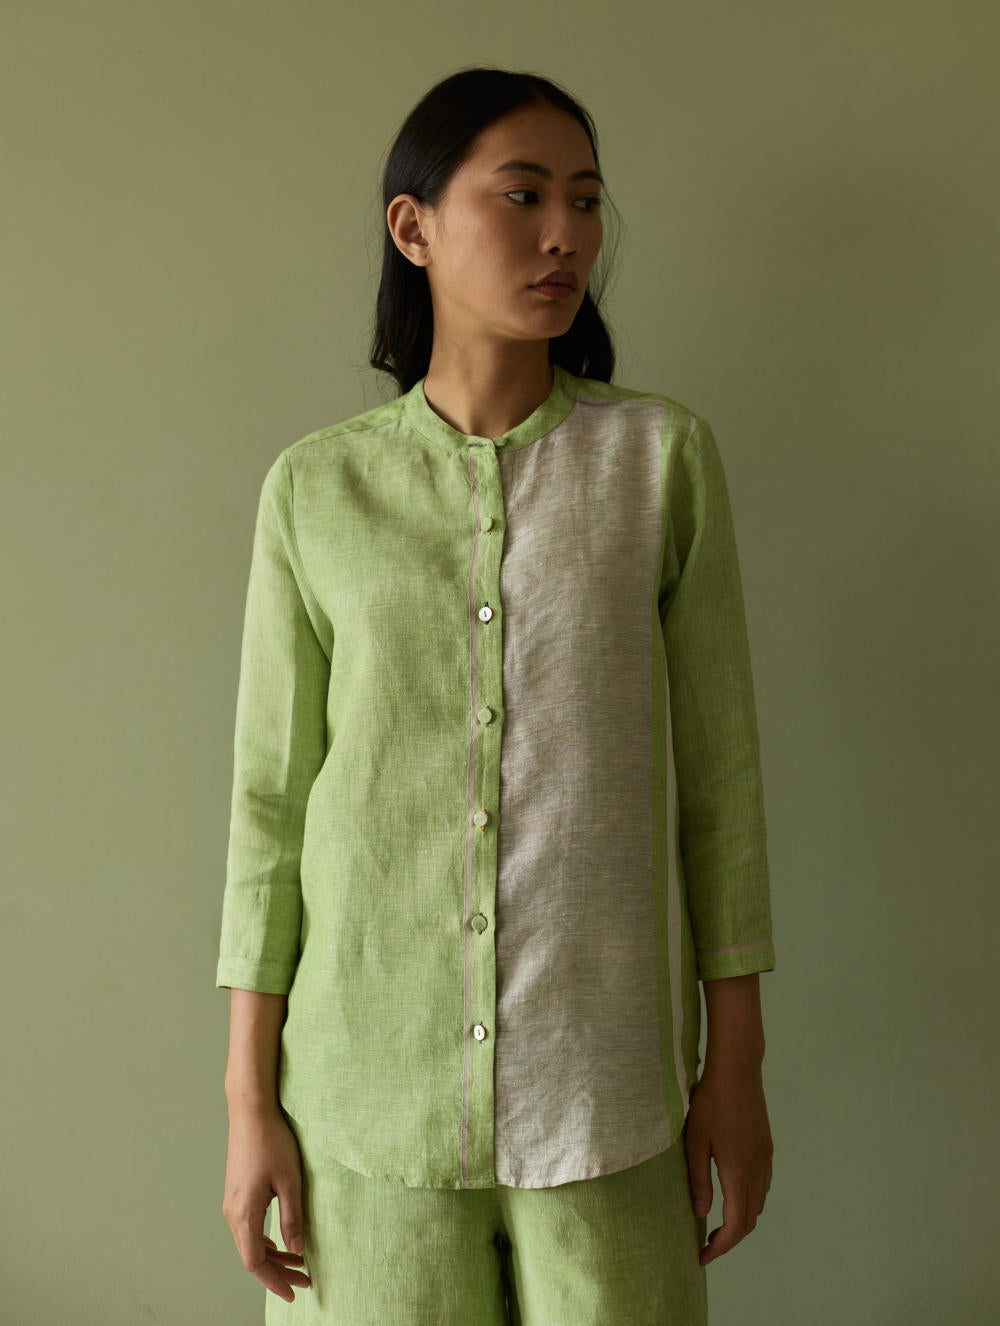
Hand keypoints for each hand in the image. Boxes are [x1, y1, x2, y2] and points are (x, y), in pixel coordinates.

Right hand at [221, 1104, 312, 1302]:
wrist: (250, 1112)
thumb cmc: (271, 1142)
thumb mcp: (289, 1181)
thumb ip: (292, 1218)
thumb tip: (296, 1250)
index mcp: (244, 1214)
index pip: (255, 1263)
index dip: (275, 1281)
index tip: (295, 1292)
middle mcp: (232, 1213)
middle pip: (251, 1256)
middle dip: (277, 1272)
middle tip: (304, 1280)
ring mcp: (232, 1203)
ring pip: (249, 1242)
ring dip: (272, 1256)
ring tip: (299, 1262)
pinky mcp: (236, 1193)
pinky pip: (247, 1228)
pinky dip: (264, 1240)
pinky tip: (280, 1241)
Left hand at [683, 1060, 772, 1266]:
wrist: (738, 1071)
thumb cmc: (710, 1102)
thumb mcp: (695, 1141)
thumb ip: (699, 1179)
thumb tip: (702, 1214)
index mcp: (739, 1173)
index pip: (736, 1225)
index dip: (721, 1247)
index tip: (702, 1256)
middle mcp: (758, 1171)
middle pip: (750, 1220)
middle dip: (730, 1239)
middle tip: (706, 1245)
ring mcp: (765, 1159)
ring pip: (758, 1204)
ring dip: (741, 1221)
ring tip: (717, 1224)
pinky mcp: (767, 1148)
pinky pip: (762, 1187)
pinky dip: (749, 1202)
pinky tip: (732, 1196)